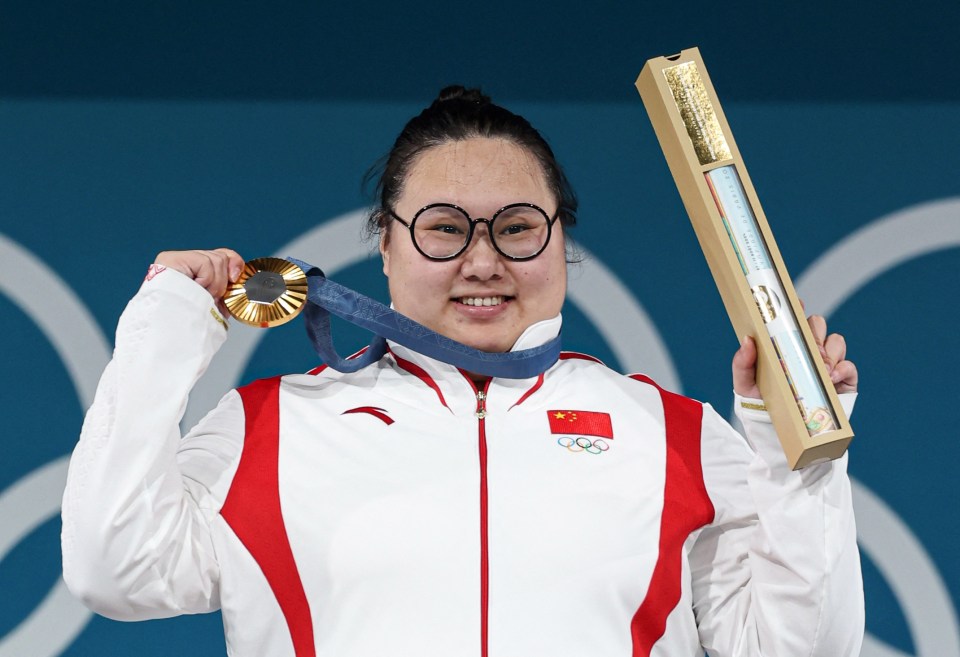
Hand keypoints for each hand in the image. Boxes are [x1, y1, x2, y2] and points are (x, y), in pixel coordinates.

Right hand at [154, 248, 244, 315]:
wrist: (174, 330)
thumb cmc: (189, 320)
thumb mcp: (214, 303)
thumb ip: (224, 290)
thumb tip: (239, 286)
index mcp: (193, 270)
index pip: (220, 254)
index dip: (234, 264)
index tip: (235, 279)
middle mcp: (184, 261)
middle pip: (221, 256)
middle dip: (223, 281)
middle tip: (213, 296)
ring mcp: (176, 259)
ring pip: (216, 259)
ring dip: (215, 284)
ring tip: (203, 296)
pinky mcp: (173, 259)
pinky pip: (205, 263)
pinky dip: (207, 279)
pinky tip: (196, 289)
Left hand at [732, 314, 857, 397]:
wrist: (779, 430)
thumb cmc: (761, 401)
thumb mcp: (744, 383)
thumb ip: (742, 363)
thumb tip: (748, 340)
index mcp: (786, 344)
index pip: (794, 319)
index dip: (797, 308)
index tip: (795, 303)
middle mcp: (808, 349)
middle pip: (817, 324)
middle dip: (813, 332)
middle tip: (805, 346)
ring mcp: (827, 363)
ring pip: (836, 340)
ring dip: (827, 351)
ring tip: (818, 368)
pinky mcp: (842, 380)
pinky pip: (848, 366)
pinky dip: (841, 369)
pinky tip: (829, 378)